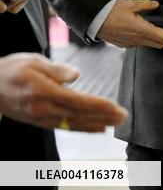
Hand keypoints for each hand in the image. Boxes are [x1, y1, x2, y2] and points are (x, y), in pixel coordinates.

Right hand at [0, 53, 127, 130]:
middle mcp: (43, 109)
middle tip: (123, 117)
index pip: (77, 101)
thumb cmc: (13, 69)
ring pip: (74, 124)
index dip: (98, 106)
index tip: (115, 107)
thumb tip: (75, 76)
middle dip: (103, 117)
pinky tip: (98, 128)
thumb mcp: (34, 61)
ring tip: (116, 123)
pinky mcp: (40, 121)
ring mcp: (41, 118)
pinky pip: (66, 127)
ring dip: (97, 124)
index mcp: (43, 92)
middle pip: (79, 115)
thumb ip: (56, 70)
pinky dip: (83, 128)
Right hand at [96, 0, 162, 48]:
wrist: (93, 20)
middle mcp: (137, 40)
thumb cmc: (111, 11)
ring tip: (150, 25)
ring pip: (148, 44)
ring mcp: (130, 44)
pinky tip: (138, 28)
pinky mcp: (123, 45)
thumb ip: (146, 4)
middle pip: (159, 44)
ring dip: (153, 37)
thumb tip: (157, 5)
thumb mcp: (131, 3)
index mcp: (141, 30)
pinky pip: (138, 44)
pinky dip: (143, 38)